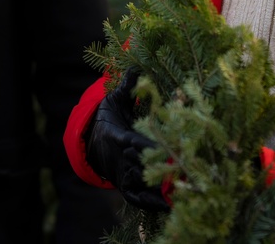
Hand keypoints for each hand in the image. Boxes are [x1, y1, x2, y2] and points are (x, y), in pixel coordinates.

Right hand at [85, 69, 168, 210]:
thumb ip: (125, 86)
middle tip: (183, 169)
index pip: (133, 141)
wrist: (91, 142)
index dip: (148, 145)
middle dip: (160, 166)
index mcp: (116, 136)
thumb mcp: (113, 100)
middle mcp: (119, 158)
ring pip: (140, 182)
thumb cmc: (107, 118)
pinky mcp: (124, 185)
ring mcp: (121, 173)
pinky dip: (150, 203)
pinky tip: (168, 207)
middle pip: (141, 164)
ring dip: (158, 187)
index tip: (166, 147)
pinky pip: (136, 197)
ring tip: (181, 192)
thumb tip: (134, 67)